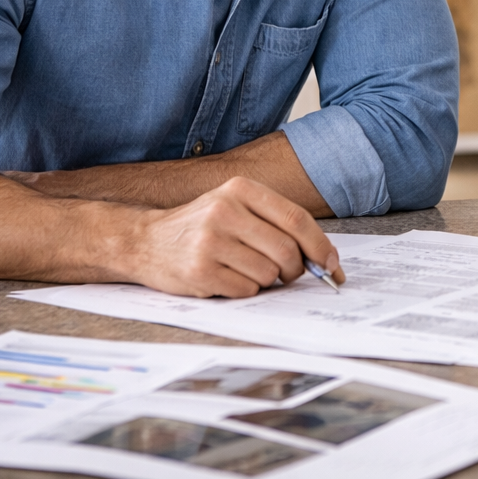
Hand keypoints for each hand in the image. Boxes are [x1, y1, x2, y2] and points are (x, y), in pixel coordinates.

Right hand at [122, 176, 344, 297]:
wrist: (144, 241)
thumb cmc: (201, 226)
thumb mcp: (235, 206)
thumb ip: (275, 223)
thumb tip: (323, 256)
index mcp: (240, 189)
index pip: (296, 218)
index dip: (320, 245)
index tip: (333, 265)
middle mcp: (225, 211)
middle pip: (286, 250)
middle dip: (296, 270)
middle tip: (289, 274)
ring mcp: (210, 241)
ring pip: (268, 273)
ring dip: (267, 280)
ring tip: (246, 269)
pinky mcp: (200, 271)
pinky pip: (246, 289)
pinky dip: (246, 289)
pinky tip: (227, 278)